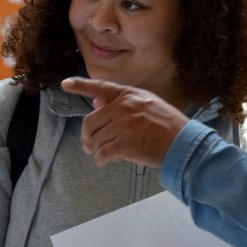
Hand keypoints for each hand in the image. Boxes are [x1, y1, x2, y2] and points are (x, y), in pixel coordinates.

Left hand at [60, 77, 189, 167]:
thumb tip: (96, 103)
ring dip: (96, 149)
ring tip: (102, 154)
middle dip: (87, 136)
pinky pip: (102, 154)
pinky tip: (106, 161)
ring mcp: (122, 126)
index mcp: (128, 95)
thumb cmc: (168, 125)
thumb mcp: (147, 104)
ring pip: (95, 140)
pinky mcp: (124, 145)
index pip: (99, 87)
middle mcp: (123, 108)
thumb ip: (122, 103)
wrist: (182, 142)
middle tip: (89, 145)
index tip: (65, 84)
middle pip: (91, 121)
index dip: (80, 85)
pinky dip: (101, 160)